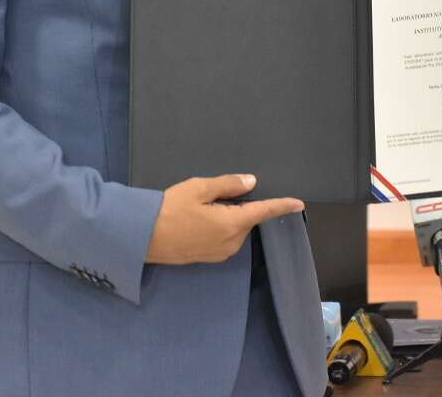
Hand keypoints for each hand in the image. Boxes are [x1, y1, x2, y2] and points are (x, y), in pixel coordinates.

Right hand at [145, 174, 303, 264]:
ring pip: (235, 230)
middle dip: (238, 207)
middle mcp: (231, 242)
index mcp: (232, 224)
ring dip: (227, 218)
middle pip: (246, 220)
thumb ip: (227, 186)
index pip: (263, 212)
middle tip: (210, 197)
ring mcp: (219, 253)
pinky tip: (197, 222)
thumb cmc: (169, 209)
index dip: (282, 206)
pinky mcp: (208, 258)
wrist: (142, 238)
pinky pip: (224, 239)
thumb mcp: (199, 189)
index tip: (299, 204)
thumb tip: (251, 183)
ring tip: (199, 209)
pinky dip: (219, 228)